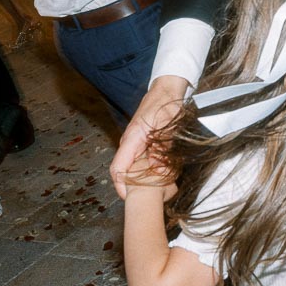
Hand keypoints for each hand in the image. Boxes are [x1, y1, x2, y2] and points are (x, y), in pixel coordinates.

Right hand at [111, 75, 187, 198]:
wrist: (167, 88)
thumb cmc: (167, 103)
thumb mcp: (168, 126)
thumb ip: (162, 149)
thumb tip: (158, 171)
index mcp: (132, 139)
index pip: (118, 168)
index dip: (120, 186)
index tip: (128, 198)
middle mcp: (129, 142)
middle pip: (123, 171)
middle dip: (133, 186)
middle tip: (150, 196)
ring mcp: (134, 142)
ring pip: (132, 166)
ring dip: (142, 178)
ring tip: (158, 187)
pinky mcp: (141, 141)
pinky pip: (139, 159)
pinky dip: (147, 169)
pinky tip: (161, 173)